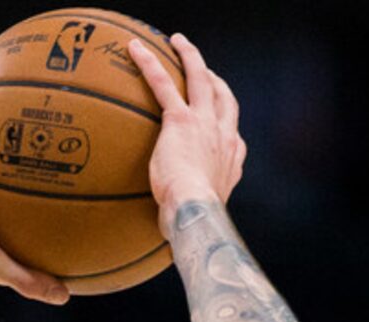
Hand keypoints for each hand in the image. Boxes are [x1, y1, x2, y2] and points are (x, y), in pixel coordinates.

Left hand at [126, 33, 245, 233]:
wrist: (196, 215)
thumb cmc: (194, 226)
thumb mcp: (200, 217)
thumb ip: (191, 212)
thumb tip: (171, 231)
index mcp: (231, 158)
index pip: (232, 131)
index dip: (225, 118)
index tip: (217, 114)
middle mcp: (223, 135)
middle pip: (223, 95)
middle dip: (213, 77)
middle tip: (202, 66)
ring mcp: (205, 124)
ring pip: (200, 78)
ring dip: (189, 56)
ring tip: (177, 42)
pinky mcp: (181, 120)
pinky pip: (164, 84)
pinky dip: (150, 64)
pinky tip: (135, 50)